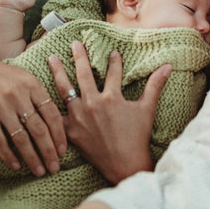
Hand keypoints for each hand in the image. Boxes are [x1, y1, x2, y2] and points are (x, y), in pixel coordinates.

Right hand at [0, 54, 66, 175]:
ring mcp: (1, 106)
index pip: (52, 114)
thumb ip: (39, 96)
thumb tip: (56, 121)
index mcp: (33, 85)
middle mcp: (18, 96)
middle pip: (39, 129)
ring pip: (21, 138)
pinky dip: (8, 155)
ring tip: (39, 171)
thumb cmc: (1, 74)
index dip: (59, 135)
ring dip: (32, 158)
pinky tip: (15, 165)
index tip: (63, 151)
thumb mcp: (24, 78)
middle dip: (49, 151)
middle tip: (55, 168)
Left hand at [48, 43, 172, 183]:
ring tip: (51, 58)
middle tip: (74, 43)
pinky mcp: (70, 131)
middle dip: (80, 57)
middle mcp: (93, 104)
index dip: (113, 61)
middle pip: (83, 74)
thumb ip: (155, 85)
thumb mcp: (147, 109)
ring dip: (58, 72)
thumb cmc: (137, 137)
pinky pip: (56, 116)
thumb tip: (168, 66)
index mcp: (112, 97)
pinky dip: (50, 106)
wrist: (124, 164)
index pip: (112, 72)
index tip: (112, 52)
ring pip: (65, 89)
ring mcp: (79, 117)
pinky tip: (42, 95)